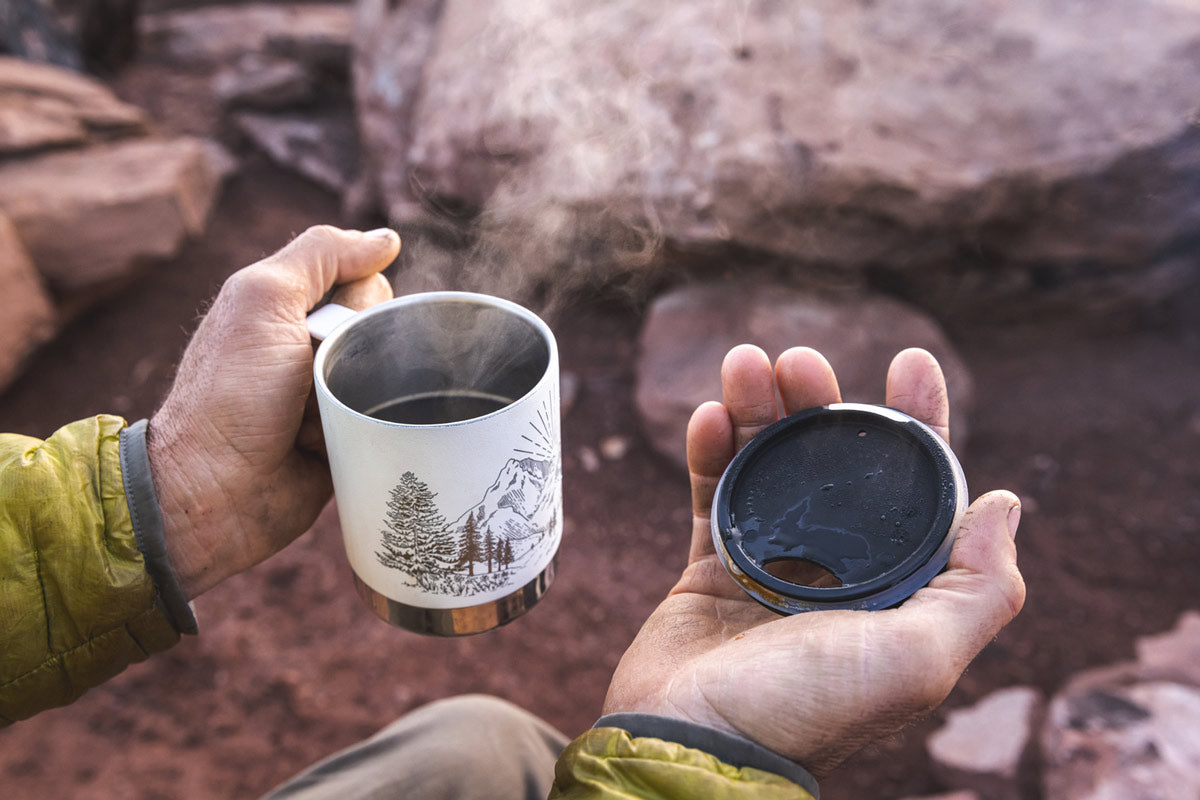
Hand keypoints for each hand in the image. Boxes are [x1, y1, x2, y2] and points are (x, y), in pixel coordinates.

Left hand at [147, 225, 400, 598]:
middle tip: (316, 378)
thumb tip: (386, 239)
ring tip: (327, 420)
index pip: (367, 282)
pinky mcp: (349, 440)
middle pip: (387, 327)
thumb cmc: (230, 394)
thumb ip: (321, 254)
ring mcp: (333, 396)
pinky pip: (391, 424)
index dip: (360, 301)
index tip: (322, 328)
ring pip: (395, 377)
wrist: (216, 491)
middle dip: (364, 352)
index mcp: (290, 307)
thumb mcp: (262, 299)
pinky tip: (342, 444)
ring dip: (366, 396)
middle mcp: (315, 347)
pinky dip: (372, 431)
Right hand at [603, 345, 1024, 776]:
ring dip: (759, 410)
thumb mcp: (918, 660)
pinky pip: (713, 494)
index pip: (916, 487)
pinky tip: (709, 417)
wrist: (693, 746)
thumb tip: (1005, 504)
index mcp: (893, 587)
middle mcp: (838, 570)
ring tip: (743, 363)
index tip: (910, 359)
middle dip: (820, 402)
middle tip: (797, 359)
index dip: (919, 419)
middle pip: (834, 463)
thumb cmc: (807, 710)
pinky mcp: (713, 567)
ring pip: (770, 467)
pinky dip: (711, 453)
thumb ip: (977, 590)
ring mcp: (773, 565)